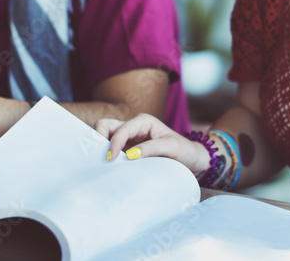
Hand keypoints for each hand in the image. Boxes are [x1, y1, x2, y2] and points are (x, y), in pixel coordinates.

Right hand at [95, 113, 210, 172]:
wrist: (191, 159)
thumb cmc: (183, 150)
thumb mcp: (171, 148)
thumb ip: (151, 149)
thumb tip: (129, 155)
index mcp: (143, 121)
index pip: (120, 129)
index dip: (113, 143)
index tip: (111, 160)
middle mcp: (133, 126)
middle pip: (105, 126)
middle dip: (99, 139)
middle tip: (99, 158)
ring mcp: (129, 138)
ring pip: (105, 136)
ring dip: (101, 148)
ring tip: (103, 164)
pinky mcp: (127, 149)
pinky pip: (111, 149)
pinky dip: (107, 156)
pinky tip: (108, 168)